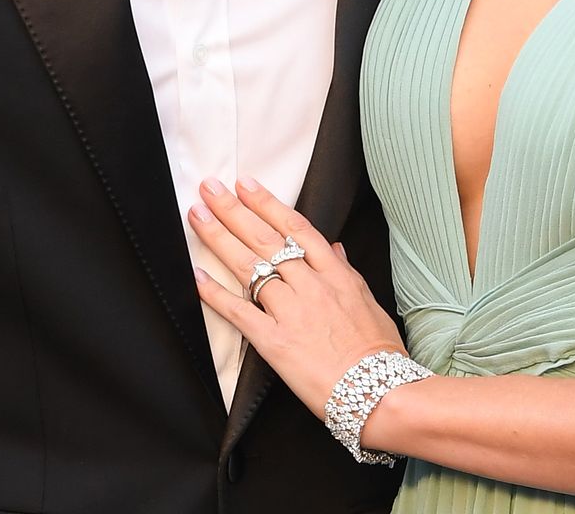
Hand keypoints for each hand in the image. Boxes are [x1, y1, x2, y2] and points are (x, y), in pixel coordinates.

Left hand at [189, 177, 404, 418]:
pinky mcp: (274, 342)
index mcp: (334, 273)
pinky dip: (216, 294)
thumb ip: (344, 270)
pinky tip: (197, 277)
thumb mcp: (366, 299)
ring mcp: (291, 311)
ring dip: (219, 238)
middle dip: (234, 209)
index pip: (295, 227)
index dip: (268, 203)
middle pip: (265, 238)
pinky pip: (240, 313)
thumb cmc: (378, 349)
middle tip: (210, 187)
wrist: (377, 391)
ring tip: (197, 215)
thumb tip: (334, 248)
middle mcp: (310, 285)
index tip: (246, 184)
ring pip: (249, 266)